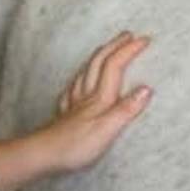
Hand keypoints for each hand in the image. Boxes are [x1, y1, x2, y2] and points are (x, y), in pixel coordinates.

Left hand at [42, 32, 152, 173]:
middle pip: (99, 63)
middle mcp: (86, 96)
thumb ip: (127, 109)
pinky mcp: (66, 115)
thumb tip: (147, 89)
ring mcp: (74, 104)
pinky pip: (73, 89)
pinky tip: (79, 80)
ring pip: (86, 72)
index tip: (144, 39)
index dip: (129, 50)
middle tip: (127, 35)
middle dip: (114, 46)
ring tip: (106, 48)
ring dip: (99, 57)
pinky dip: (80, 78)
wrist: (42, 155)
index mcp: (100, 98)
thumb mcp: (108, 129)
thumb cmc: (75, 146)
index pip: (115, 66)